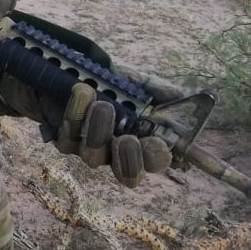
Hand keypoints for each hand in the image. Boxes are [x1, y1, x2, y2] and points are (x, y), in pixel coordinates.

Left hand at [0, 72, 181, 187]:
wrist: (69, 73)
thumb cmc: (112, 82)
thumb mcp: (141, 83)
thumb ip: (164, 93)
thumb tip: (186, 101)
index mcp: (143, 142)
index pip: (156, 163)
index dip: (156, 158)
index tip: (154, 141)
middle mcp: (118, 152)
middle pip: (128, 176)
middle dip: (129, 161)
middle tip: (127, 138)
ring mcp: (90, 150)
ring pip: (95, 158)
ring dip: (100, 130)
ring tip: (102, 103)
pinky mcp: (64, 141)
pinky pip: (69, 139)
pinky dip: (76, 114)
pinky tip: (82, 92)